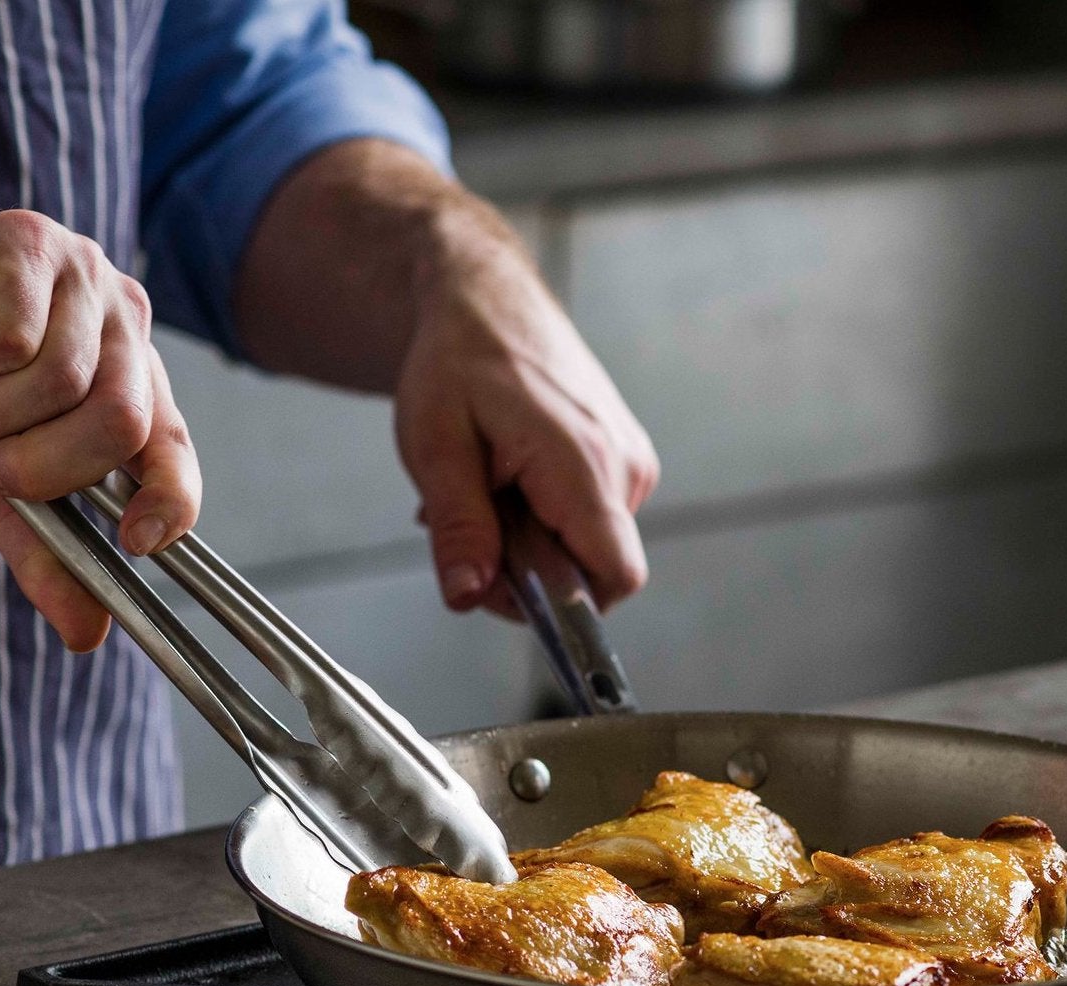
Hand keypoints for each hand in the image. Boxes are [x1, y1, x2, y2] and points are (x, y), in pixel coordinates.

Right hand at [0, 211, 200, 650]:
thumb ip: (45, 551)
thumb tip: (87, 635)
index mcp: (130, 384)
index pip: (176, 449)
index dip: (172, 500)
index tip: (136, 543)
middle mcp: (123, 327)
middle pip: (119, 423)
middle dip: (38, 466)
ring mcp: (83, 278)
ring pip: (61, 383)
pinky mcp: (29, 244)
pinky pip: (13, 339)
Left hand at [395, 231, 657, 615]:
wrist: (487, 298)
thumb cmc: (459, 359)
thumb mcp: (435, 446)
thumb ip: (459, 527)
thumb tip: (470, 597)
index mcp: (585, 464)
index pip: (615, 579)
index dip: (563, 605)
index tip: (502, 583)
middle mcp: (626, 466)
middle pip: (593, 570)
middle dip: (527, 567)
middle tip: (468, 518)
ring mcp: (630, 461)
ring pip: (588, 546)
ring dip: (529, 539)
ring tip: (484, 486)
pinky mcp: (624, 458)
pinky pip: (590, 518)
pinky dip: (543, 516)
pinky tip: (507, 478)